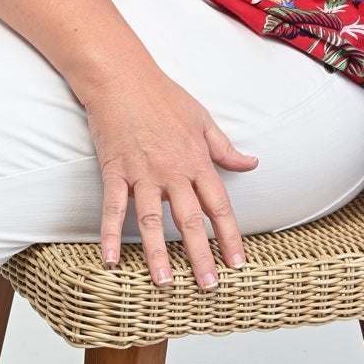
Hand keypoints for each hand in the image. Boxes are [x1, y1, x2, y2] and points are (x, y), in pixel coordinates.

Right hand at [80, 63, 257, 288]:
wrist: (123, 76)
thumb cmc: (163, 95)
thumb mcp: (203, 119)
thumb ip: (225, 148)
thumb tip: (252, 163)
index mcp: (197, 160)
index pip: (218, 206)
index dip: (230, 236)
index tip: (238, 264)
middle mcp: (173, 171)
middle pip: (190, 220)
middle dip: (201, 255)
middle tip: (209, 286)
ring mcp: (143, 172)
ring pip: (153, 220)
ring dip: (158, 254)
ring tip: (165, 283)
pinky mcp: (116, 170)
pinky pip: (113, 208)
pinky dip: (110, 235)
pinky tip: (111, 261)